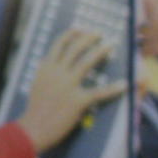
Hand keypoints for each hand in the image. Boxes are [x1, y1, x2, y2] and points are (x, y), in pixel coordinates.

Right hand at [15, 25, 125, 151]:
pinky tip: (124, 84)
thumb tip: (47, 61)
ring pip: (87, 62)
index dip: (71, 34)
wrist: (33, 128)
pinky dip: (113, 88)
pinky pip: (99, 92)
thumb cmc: (35, 109)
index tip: (80, 29)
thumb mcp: (36, 85)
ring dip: (101, 51)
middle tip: (100, 33)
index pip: (59, 44)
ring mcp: (67, 85)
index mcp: (46, 68)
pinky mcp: (77, 101)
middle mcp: (57, 73)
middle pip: (75, 48)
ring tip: (110, 45)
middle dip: (89, 37)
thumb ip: (43, 72)